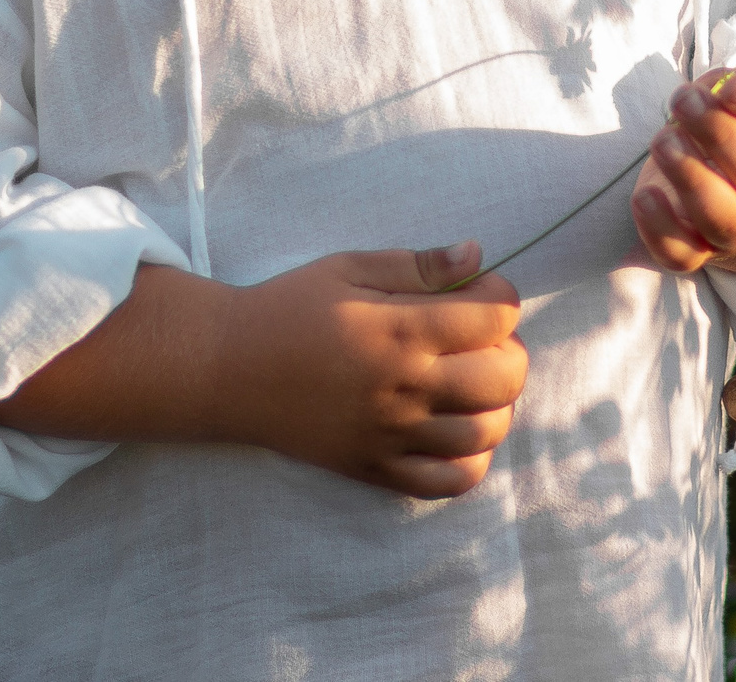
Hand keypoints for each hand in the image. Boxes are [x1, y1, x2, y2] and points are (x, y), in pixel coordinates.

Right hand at [212, 243, 526, 498]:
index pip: (495, 317)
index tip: (480, 292)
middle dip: (509, 350)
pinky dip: (470, 460)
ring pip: (486, 433)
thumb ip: (418, 264)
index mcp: (400, 329)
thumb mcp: (349, 267)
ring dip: (497, 404)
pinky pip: (447, 482)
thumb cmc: (288, 307)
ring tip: (472, 382)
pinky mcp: (374, 468)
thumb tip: (475, 253)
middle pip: (504, 378)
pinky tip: (456, 430)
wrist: (226, 368)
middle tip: (481, 338)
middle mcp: (404, 386)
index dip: (500, 296)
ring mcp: (391, 434)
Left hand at [630, 69, 735, 276]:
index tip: (731, 86)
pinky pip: (682, 254)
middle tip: (685, 101)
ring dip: (691, 177)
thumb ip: (725, 93)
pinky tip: (644, 196)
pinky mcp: (700, 252)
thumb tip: (703, 90)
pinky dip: (659, 229)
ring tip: (663, 140)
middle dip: (720, 134)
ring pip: (723, 218)